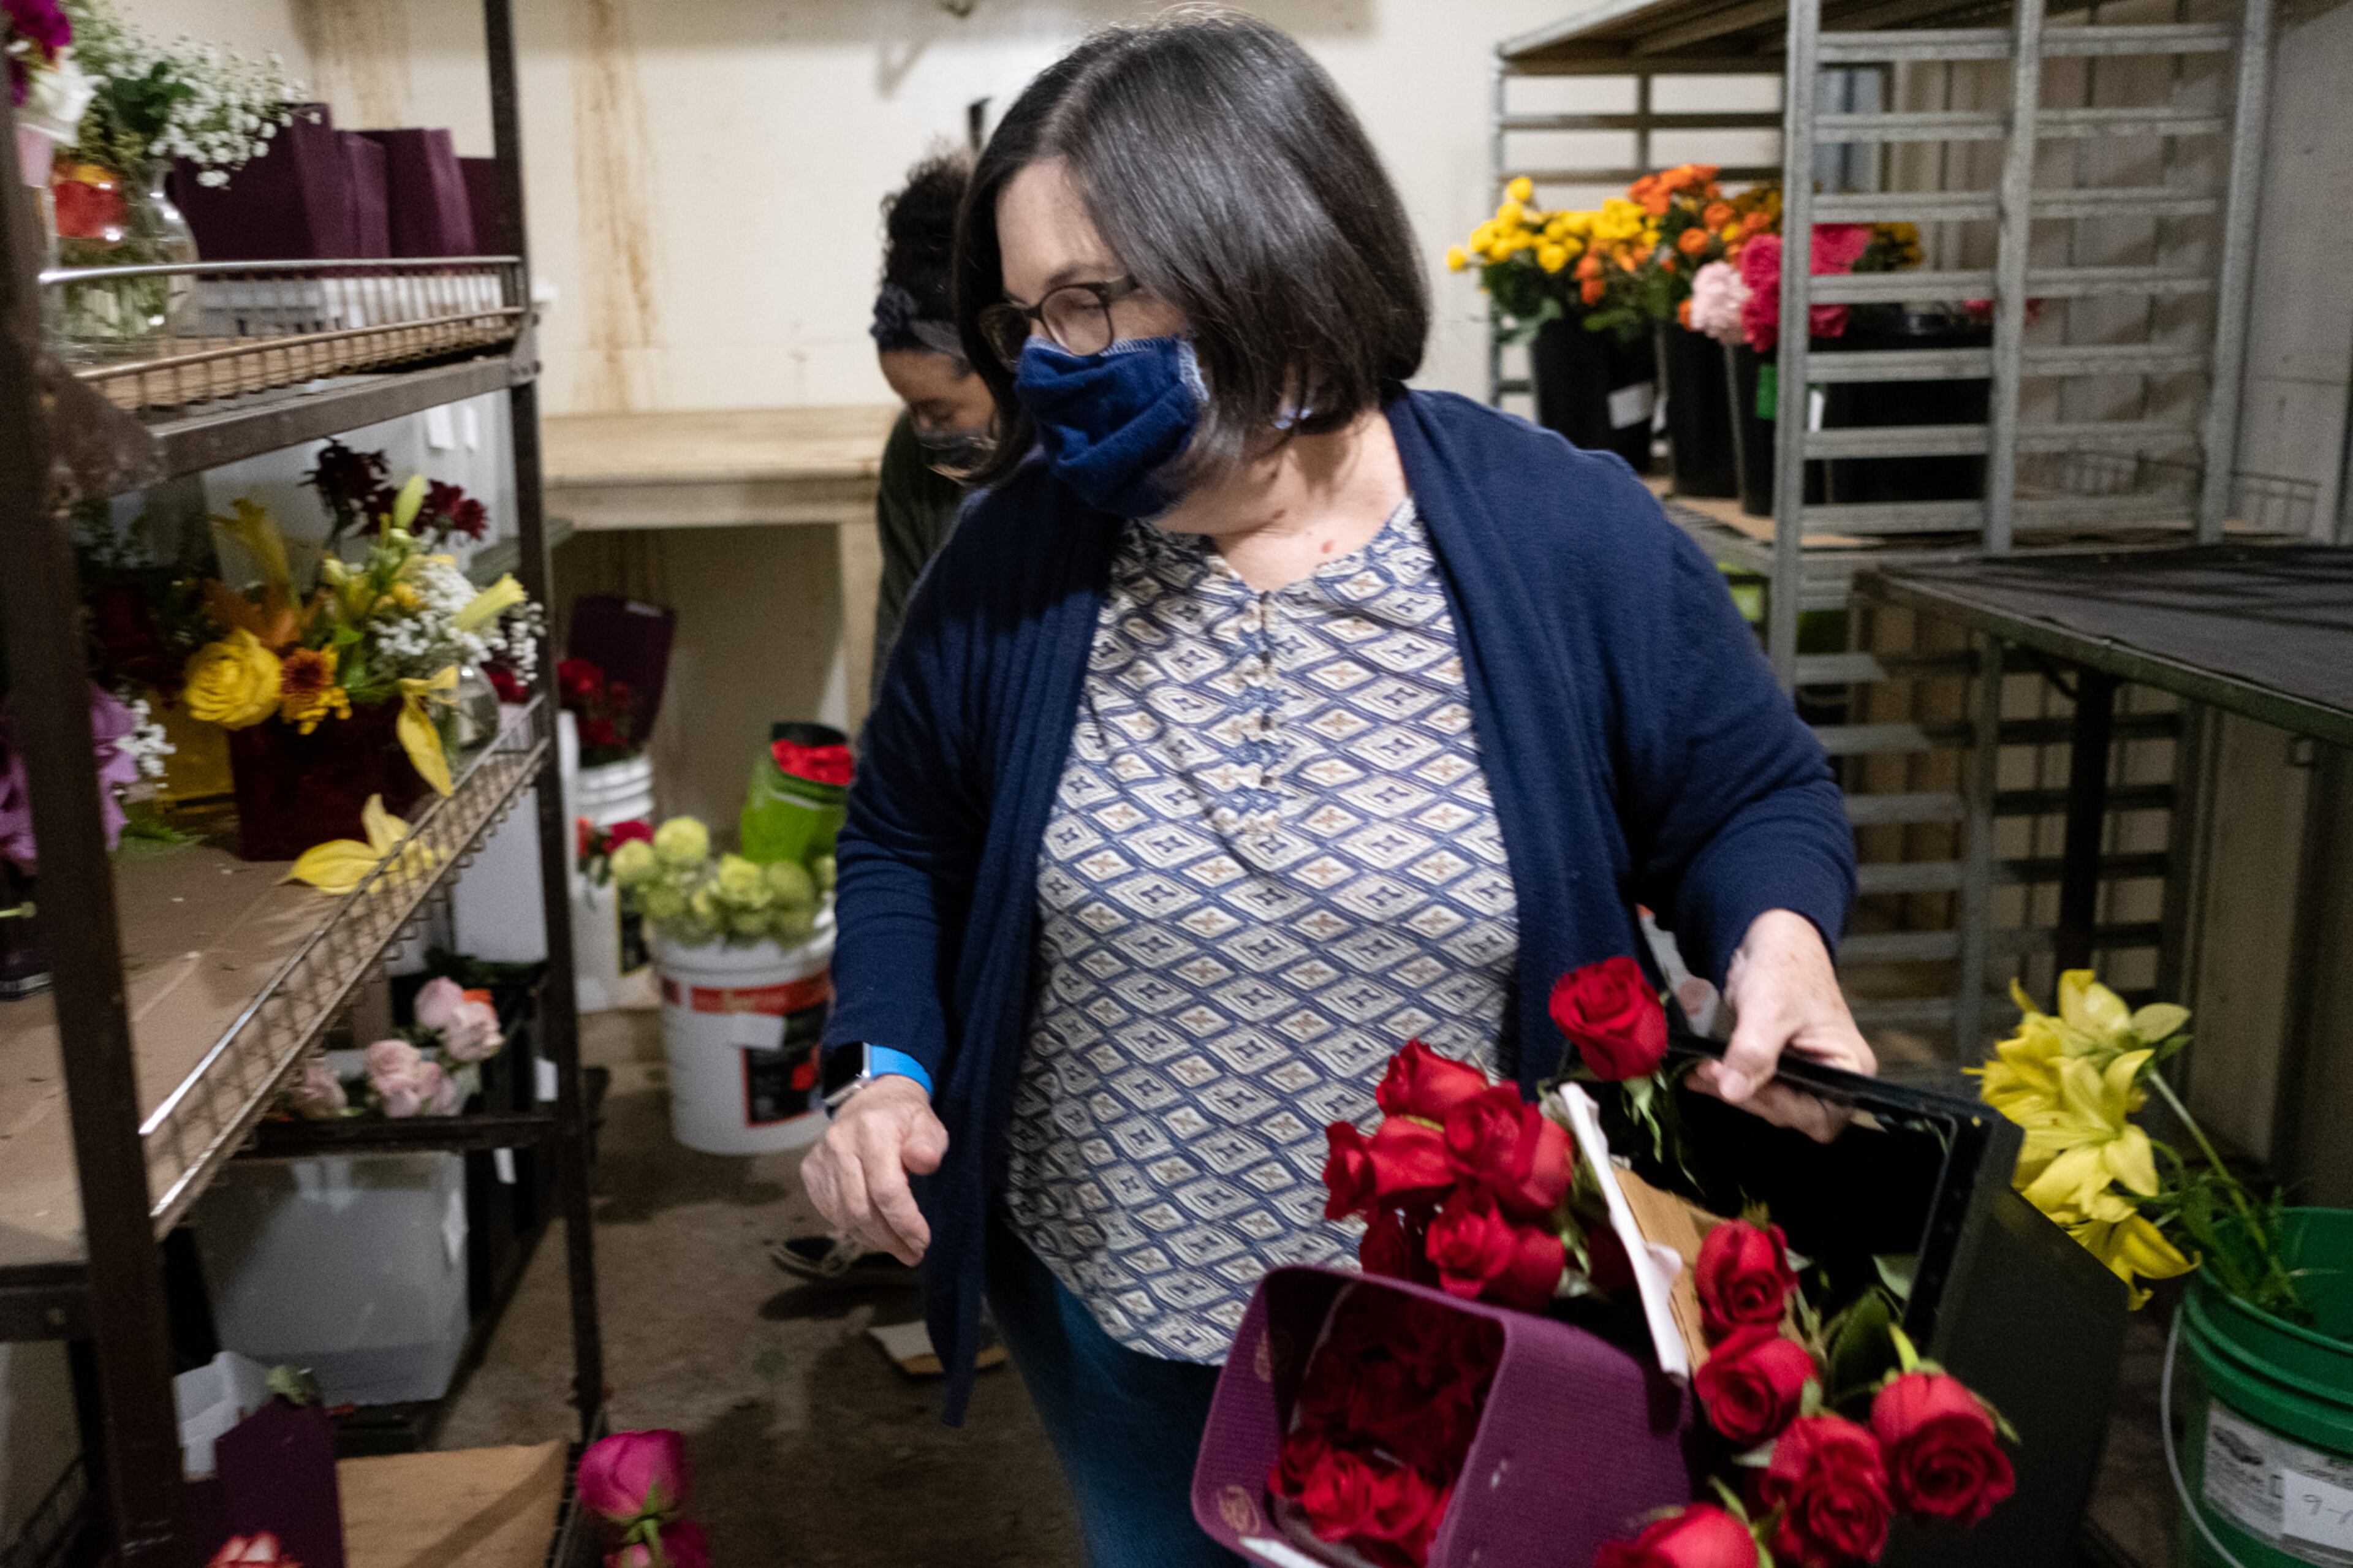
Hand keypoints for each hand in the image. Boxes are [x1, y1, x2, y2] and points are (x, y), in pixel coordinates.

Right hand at [799, 1075, 948, 1265]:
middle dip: (890, 1239)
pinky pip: (832, 1213)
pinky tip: (875, 1233)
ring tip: (898, 1247)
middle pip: (861, 1209)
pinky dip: (855, 1230)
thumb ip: (929, 1144)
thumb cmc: (904, 1119)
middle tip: (913, 1254)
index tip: (923, 1242)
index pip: (886, 1189)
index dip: (904, 1222)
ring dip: (873, 1239)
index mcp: (872, 1130)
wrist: (869, 1101)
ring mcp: (821, 1159)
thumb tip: (926, 1163)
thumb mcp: (927, 1123)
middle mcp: (840, 1144)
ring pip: (844, 1216)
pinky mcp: (811, 1171)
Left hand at [1688, 909, 1874, 1141]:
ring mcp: (1803, 1074)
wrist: (1771, 940)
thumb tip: (1733, 1091)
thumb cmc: (1787, 966)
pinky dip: (1726, 1081)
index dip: (1779, 1106)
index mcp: (1849, 1067)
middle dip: (1749, 1096)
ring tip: (1702, 1071)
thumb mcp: (1770, 1009)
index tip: (1740, 1088)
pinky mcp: (1777, 1068)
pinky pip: (1752, 1087)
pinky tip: (1703, 1072)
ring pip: (1767, 1102)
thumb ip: (1754, 1053)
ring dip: (1731, 1090)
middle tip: (1711, 1073)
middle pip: (1791, 1113)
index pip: (1820, 1115)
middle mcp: (1831, 1078)